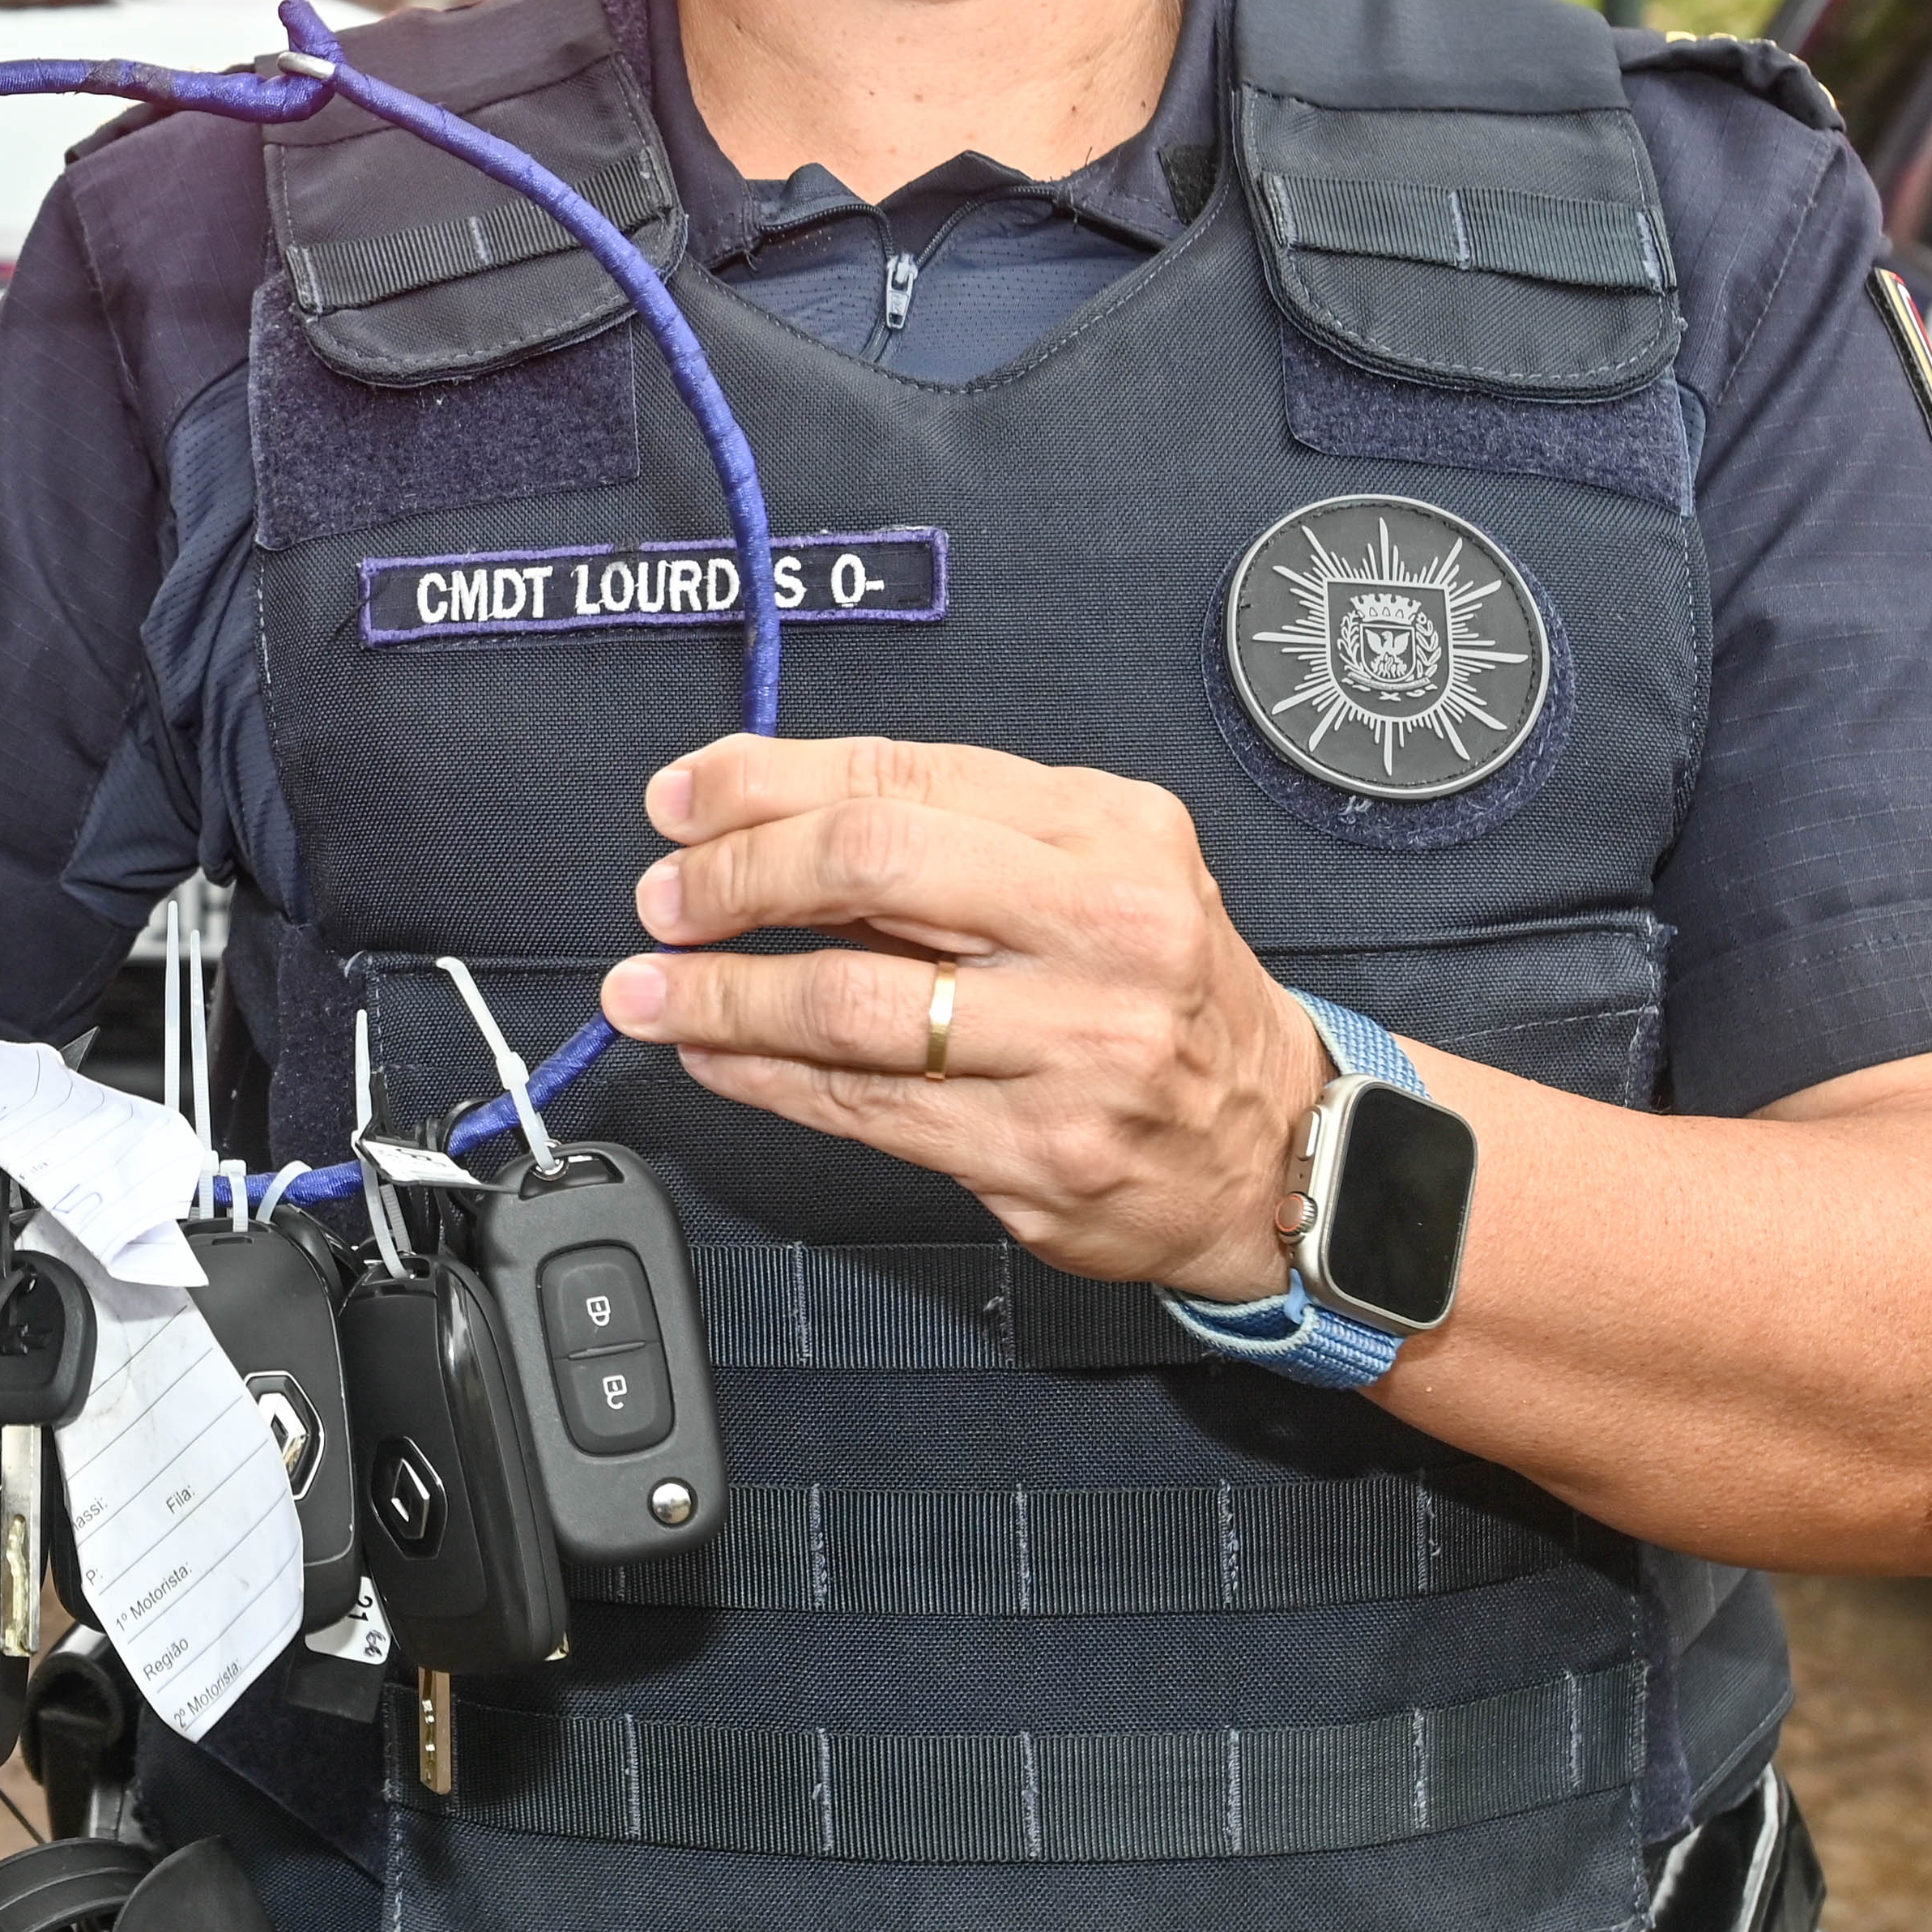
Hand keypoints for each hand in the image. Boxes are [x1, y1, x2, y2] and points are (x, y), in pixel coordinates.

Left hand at [603, 735, 1326, 1297]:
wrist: (1282, 1144)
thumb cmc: (1164, 992)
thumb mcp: (1096, 871)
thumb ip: (951, 836)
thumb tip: (756, 816)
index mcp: (1109, 832)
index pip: (900, 778)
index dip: (764, 784)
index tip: (681, 801)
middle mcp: (1103, 930)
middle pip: (868, 865)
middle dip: (734, 876)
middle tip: (663, 896)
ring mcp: (1076, 1048)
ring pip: (848, 1001)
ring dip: (720, 992)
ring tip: (649, 986)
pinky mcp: (1038, 1153)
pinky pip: (861, 1105)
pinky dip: (762, 1076)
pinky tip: (713, 1054)